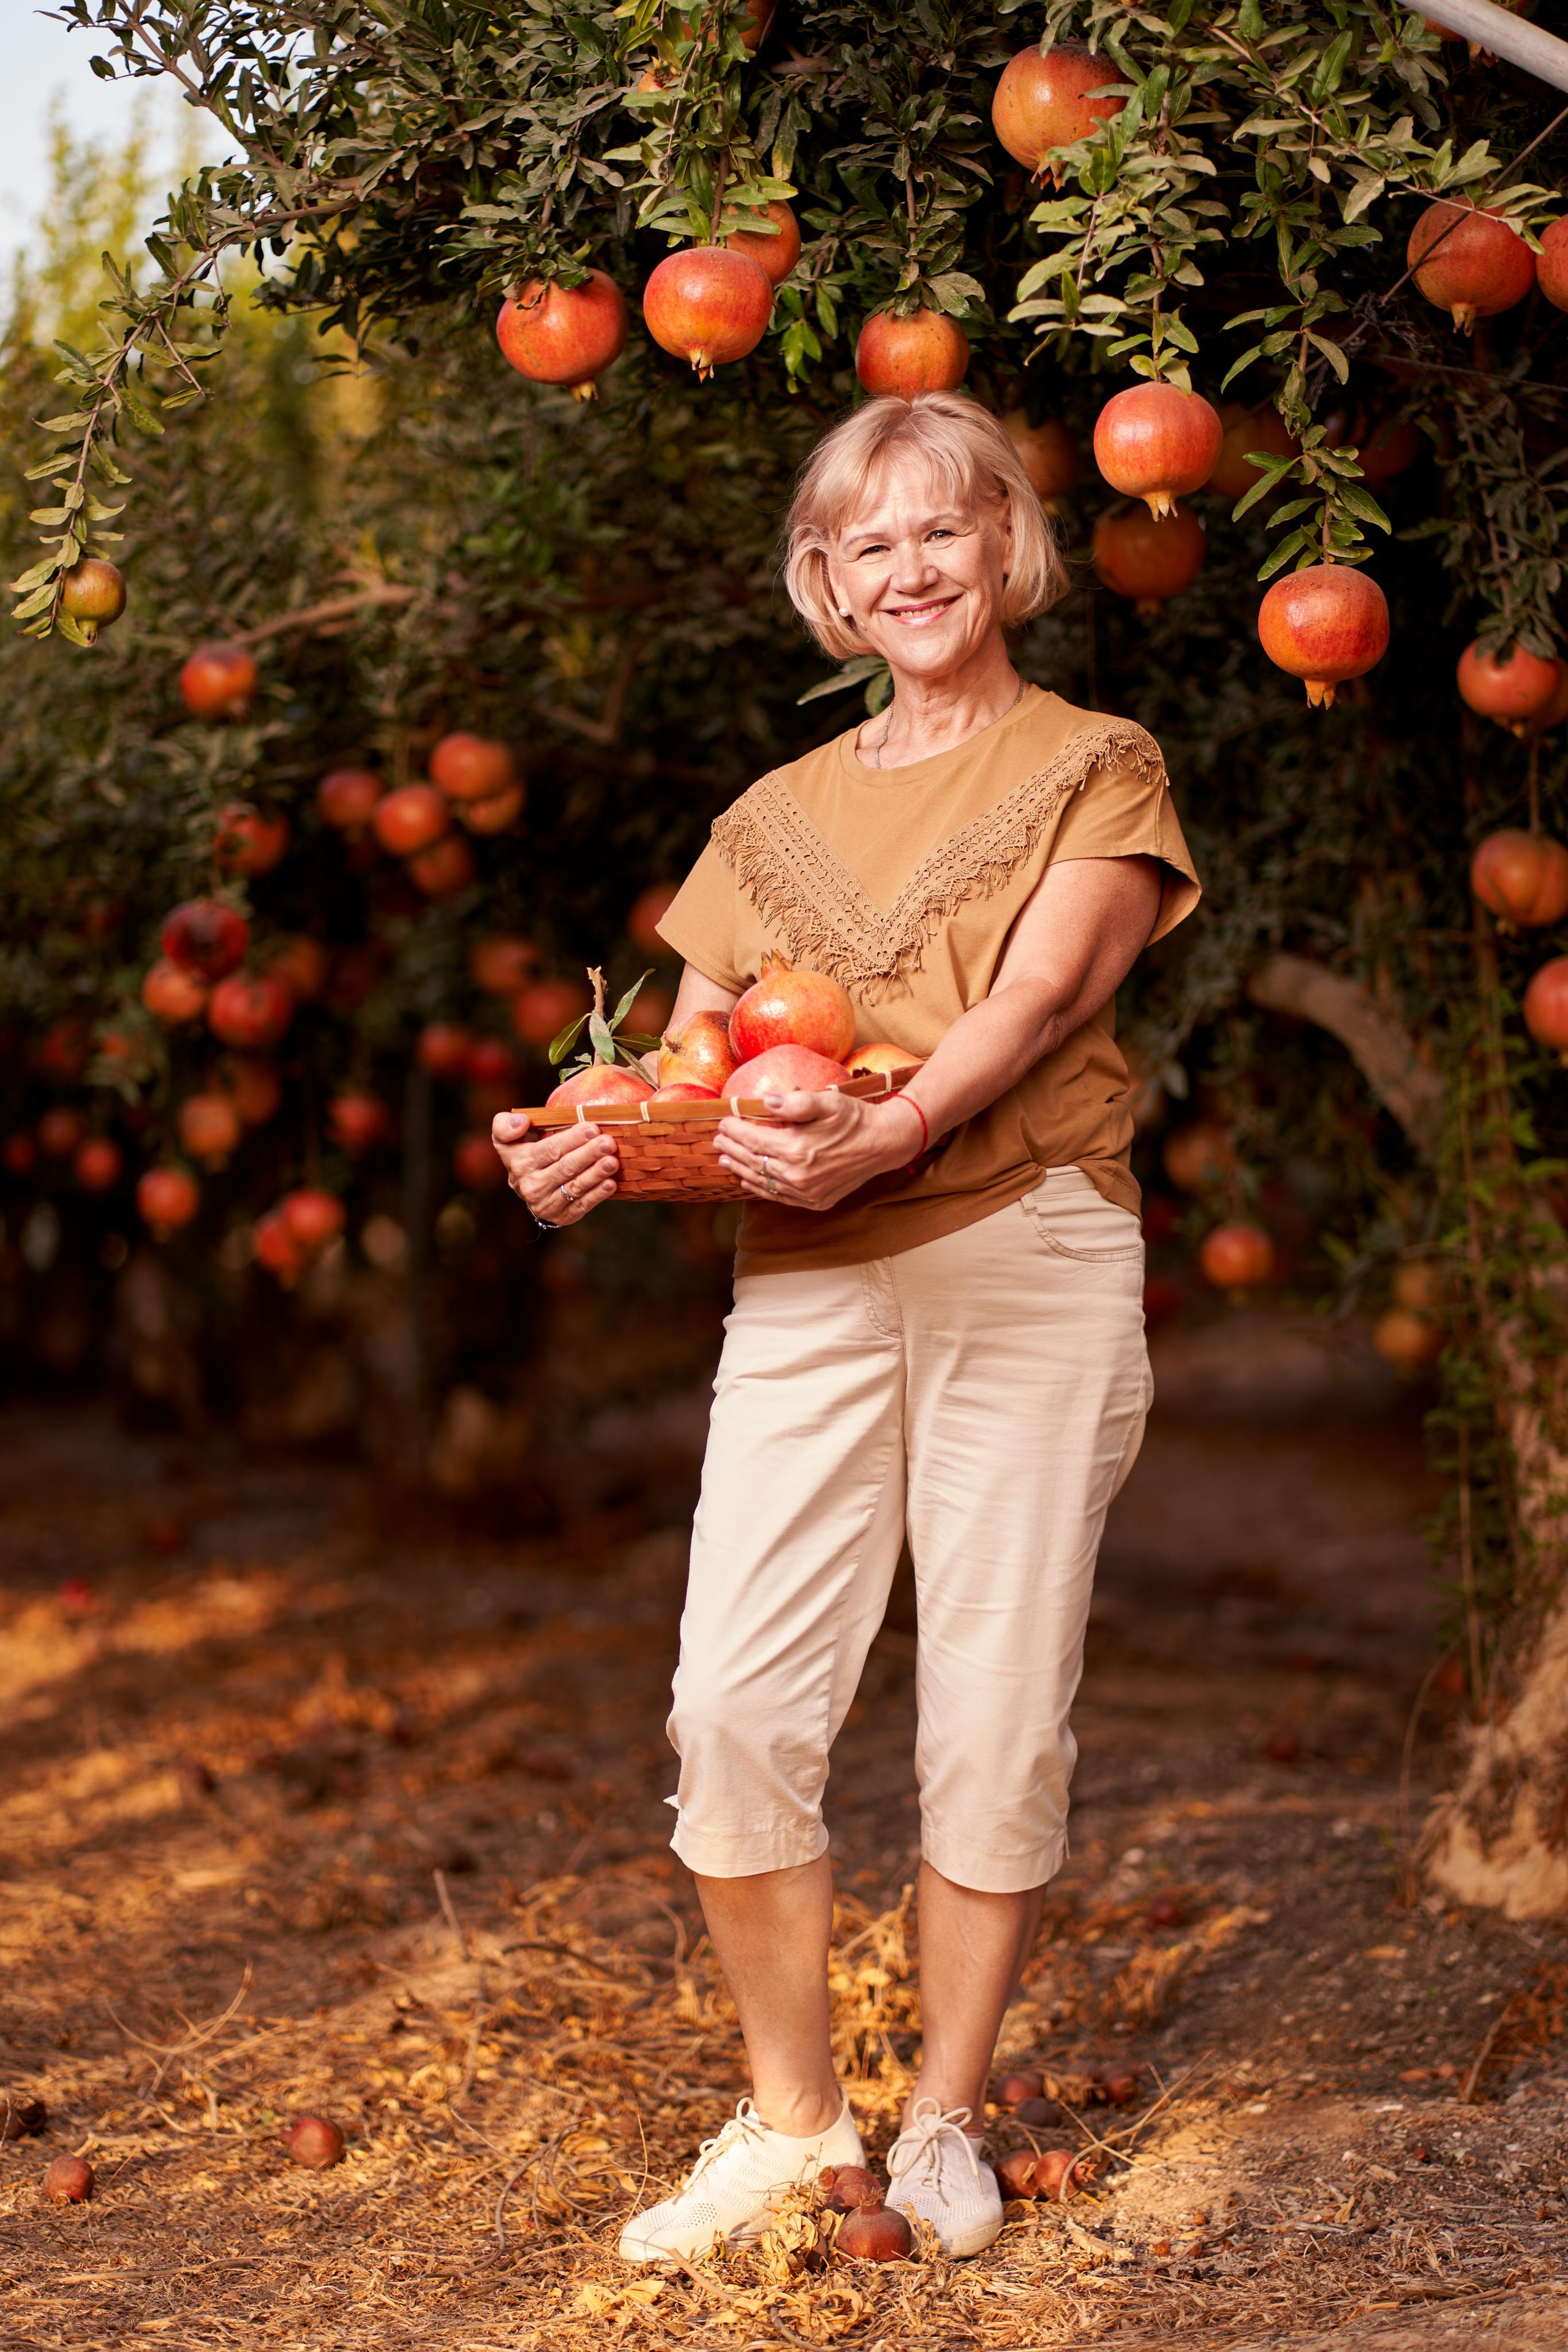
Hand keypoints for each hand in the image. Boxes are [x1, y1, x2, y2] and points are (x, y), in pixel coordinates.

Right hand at [490, 1110, 618, 1225]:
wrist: (527, 1185)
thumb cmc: (524, 1150)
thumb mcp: (507, 1135)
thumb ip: (506, 1125)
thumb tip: (521, 1122)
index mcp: (519, 1162)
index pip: (550, 1149)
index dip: (572, 1139)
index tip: (592, 1128)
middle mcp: (530, 1186)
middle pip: (565, 1168)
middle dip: (588, 1154)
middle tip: (608, 1143)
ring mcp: (545, 1204)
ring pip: (575, 1187)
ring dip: (596, 1174)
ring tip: (612, 1161)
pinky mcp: (560, 1217)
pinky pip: (581, 1205)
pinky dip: (597, 1195)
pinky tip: (610, 1183)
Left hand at [716, 1090, 924, 1211]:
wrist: (884, 1144)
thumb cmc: (854, 1118)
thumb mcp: (826, 1101)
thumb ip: (794, 1103)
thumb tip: (765, 1102)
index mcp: (796, 1150)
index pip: (754, 1140)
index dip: (735, 1131)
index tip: (723, 1122)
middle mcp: (797, 1176)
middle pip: (754, 1162)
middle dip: (733, 1149)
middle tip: (718, 1140)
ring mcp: (806, 1193)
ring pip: (762, 1183)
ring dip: (741, 1171)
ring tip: (725, 1160)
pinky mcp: (815, 1201)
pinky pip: (779, 1197)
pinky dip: (760, 1189)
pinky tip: (750, 1181)